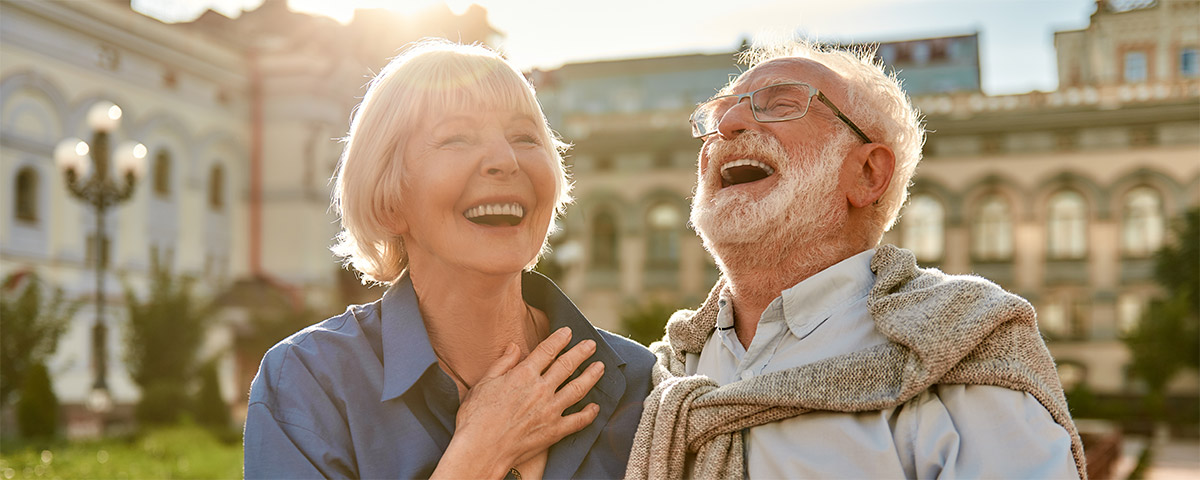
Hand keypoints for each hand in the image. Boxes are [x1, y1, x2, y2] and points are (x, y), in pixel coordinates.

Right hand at [432, 327, 604, 478]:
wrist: (480, 450)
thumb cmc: (476, 418)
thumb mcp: (484, 383)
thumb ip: (502, 363)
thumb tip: (513, 347)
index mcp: (523, 375)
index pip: (547, 350)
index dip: (560, 339)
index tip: (568, 332)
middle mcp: (541, 389)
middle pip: (567, 365)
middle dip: (581, 352)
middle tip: (591, 345)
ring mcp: (550, 411)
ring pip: (578, 388)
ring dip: (591, 376)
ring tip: (600, 367)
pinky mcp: (554, 431)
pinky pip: (578, 420)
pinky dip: (589, 413)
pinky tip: (595, 407)